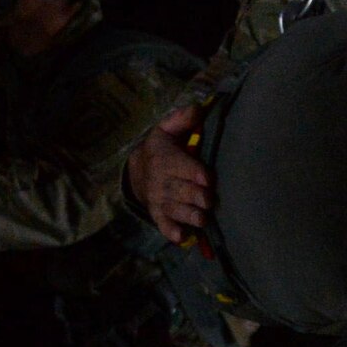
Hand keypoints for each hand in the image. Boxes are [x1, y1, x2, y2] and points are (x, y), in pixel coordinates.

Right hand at [126, 104, 212, 243]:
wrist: (137, 171)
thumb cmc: (162, 150)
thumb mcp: (167, 130)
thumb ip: (182, 120)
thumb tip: (199, 109)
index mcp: (164, 159)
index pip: (179, 165)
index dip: (193, 172)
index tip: (206, 178)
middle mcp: (161, 181)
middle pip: (179, 190)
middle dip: (194, 196)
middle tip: (208, 200)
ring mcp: (160, 200)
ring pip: (174, 209)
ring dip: (188, 215)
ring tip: (201, 219)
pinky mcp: (159, 215)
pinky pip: (163, 225)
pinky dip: (171, 231)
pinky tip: (181, 237)